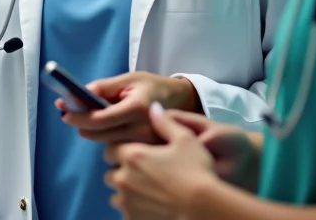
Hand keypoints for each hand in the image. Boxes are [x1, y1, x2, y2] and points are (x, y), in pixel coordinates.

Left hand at [58, 72, 198, 143]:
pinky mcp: (146, 153)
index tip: (64, 113)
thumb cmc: (153, 87)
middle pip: (99, 135)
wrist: (182, 103)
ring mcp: (145, 146)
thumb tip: (80, 94)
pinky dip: (107, 138)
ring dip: (93, 132)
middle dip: (81, 124)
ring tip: (93, 118)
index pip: (100, 119)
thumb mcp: (130, 79)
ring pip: (105, 143)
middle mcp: (141, 131)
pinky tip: (110, 128)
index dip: (78, 116)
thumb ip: (105, 87)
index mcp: (137, 109)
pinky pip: (117, 149)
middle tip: (70, 113)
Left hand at [104, 103, 218, 218]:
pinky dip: (135, 211)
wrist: (204, 208)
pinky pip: (126, 213)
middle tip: (145, 175)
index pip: (111, 150)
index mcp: (131, 156)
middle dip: (123, 173)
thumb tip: (153, 107)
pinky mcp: (132, 219)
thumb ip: (165, 122)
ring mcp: (126, 202)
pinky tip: (152, 207)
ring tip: (149, 193)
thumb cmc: (197, 171)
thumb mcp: (186, 139)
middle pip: (111, 173)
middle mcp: (123, 179)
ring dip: (127, 193)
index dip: (123, 151)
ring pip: (117, 196)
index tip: (138, 155)